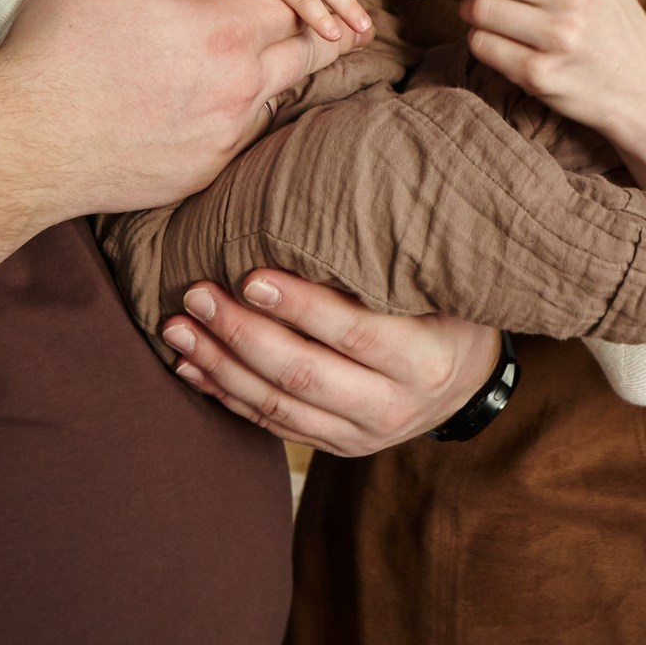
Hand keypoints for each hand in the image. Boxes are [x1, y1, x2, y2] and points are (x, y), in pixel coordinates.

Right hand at [0, 0, 348, 214]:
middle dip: (310, 30)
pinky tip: (216, 100)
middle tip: (331, 21)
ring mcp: (222, 138)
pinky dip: (238, 114)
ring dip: (275, 74)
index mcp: (223, 35)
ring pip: (275, 97)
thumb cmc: (55, 48)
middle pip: (303, 54)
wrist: (23, 144)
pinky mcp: (203, 172)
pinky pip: (240, 137)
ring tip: (271, 55)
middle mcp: (237, 91)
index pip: (287, 3)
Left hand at [159, 270, 499, 454]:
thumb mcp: (444, 284)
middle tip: (196, 295)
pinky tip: (190, 366)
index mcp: (424, 360)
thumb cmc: (449, 311)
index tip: (249, 276)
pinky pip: (272, 424)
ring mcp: (361, 434)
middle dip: (241, 334)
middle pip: (303, 373)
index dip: (298, 306)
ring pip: (278, 404)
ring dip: (220, 366)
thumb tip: (335, 198)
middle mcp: (393, 406)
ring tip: (177, 329)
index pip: (351, 332)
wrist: (468, 384)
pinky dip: (226, 395)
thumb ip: (394, 258)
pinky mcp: (336, 445)